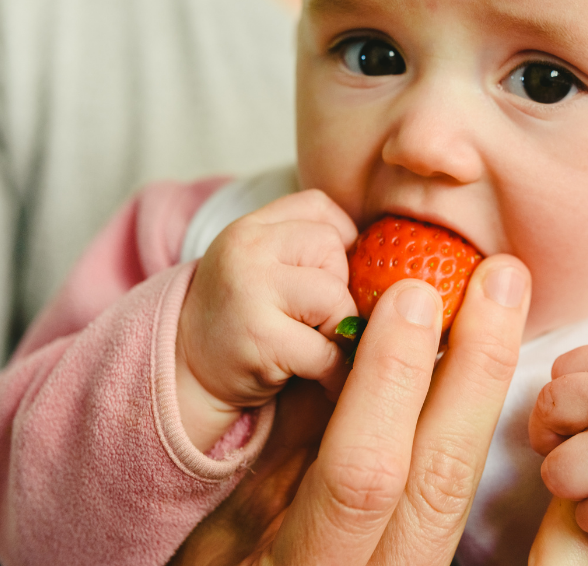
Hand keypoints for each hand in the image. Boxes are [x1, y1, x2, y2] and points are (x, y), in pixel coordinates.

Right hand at [175, 253, 531, 565]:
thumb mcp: (232, 529)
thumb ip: (289, 453)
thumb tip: (344, 355)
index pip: (362, 474)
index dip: (392, 382)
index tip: (411, 298)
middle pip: (442, 472)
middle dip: (476, 367)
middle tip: (500, 280)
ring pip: (463, 478)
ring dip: (488, 382)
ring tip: (506, 300)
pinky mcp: (427, 560)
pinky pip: (460, 485)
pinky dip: (476, 412)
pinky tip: (490, 354)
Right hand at [176, 189, 358, 449]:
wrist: (187, 377)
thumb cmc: (247, 320)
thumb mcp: (270, 268)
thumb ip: (316, 250)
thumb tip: (400, 263)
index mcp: (252, 225)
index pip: (321, 208)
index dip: (339, 245)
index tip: (331, 279)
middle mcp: (246, 247)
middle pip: (334, 251)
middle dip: (339, 291)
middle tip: (319, 322)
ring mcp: (249, 289)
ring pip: (335, 296)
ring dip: (338, 331)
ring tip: (320, 348)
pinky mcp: (259, 336)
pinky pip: (326, 348)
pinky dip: (334, 371)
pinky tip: (322, 378)